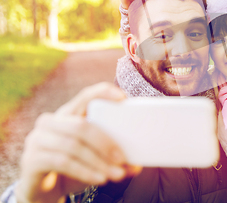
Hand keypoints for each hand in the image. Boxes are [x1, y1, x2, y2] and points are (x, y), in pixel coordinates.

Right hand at [15, 83, 137, 202]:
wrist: (43, 191)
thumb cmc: (73, 168)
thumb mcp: (93, 158)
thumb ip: (112, 157)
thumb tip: (136, 165)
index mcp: (68, 113)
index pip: (85, 96)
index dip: (103, 93)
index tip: (123, 98)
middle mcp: (50, 122)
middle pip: (82, 126)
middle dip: (105, 143)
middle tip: (123, 159)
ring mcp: (37, 139)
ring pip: (73, 146)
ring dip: (98, 162)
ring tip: (117, 174)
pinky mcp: (31, 159)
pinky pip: (63, 162)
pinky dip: (85, 171)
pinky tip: (99, 179)